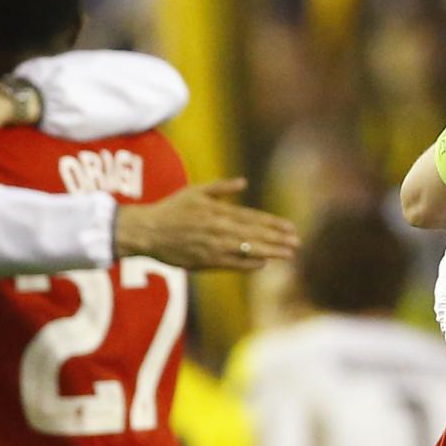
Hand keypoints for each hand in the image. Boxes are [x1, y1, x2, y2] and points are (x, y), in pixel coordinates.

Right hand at [114, 178, 299, 270]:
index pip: (252, 218)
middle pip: (254, 234)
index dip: (273, 223)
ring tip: (288, 254)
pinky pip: (231, 264)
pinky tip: (262, 264)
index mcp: (218, 211)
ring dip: (269, 251)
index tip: (291, 227)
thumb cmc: (171, 209)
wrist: (148, 231)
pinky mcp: (205, 261)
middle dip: (278, 239)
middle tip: (297, 242)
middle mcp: (219, 228)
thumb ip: (222, 187)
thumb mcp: (196, 191)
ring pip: (247, 249)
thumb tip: (244, 181)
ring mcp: (213, 246)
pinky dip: (247, 264)